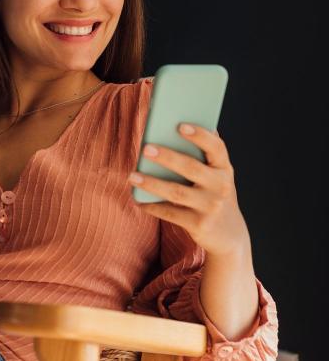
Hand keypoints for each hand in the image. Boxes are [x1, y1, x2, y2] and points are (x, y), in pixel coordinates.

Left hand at [129, 123, 250, 257]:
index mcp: (224, 169)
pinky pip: (169, 213)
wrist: (229, 234)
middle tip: (146, 148)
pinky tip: (137, 199)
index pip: (216, 147)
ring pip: (176, 192)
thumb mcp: (215, 176)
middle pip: (191, 168)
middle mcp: (221, 186)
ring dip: (151, 183)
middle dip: (167, 157)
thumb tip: (170, 130)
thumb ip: (200, 158)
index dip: (200, 135)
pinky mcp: (199, 225)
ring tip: (132, 176)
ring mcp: (211, 207)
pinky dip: (151, 205)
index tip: (180, 126)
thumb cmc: (213, 194)